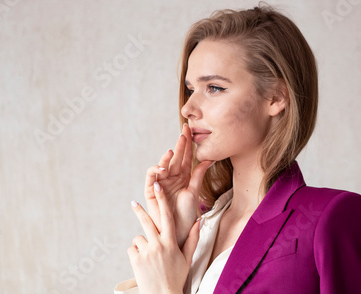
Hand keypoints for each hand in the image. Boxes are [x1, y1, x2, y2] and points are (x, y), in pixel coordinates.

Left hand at [128, 185, 200, 293]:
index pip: (167, 216)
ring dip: (142, 243)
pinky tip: (143, 263)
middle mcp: (158, 244)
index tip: (157, 187)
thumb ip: (193, 238)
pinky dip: (136, 253)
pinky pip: (133, 248)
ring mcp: (146, 252)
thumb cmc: (176, 276)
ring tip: (149, 257)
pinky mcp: (136, 260)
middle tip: (134, 202)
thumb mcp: (187, 258)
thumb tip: (199, 221)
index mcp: (171, 242)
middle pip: (147, 221)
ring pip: (139, 237)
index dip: (162, 200)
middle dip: (140, 210)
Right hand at [144, 124, 212, 247]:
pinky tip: (163, 168)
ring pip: (163, 164)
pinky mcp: (151, 190)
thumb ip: (199, 174)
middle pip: (175, 157)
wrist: (177, 231)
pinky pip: (151, 177)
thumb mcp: (194, 191)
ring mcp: (161, 182)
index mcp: (183, 175)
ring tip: (172, 150)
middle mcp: (172, 176)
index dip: (187, 143)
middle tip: (184, 131)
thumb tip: (210, 158)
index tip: (190, 129)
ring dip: (166, 157)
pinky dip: (155, 170)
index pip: (185, 156)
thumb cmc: (186, 214)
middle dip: (179, 144)